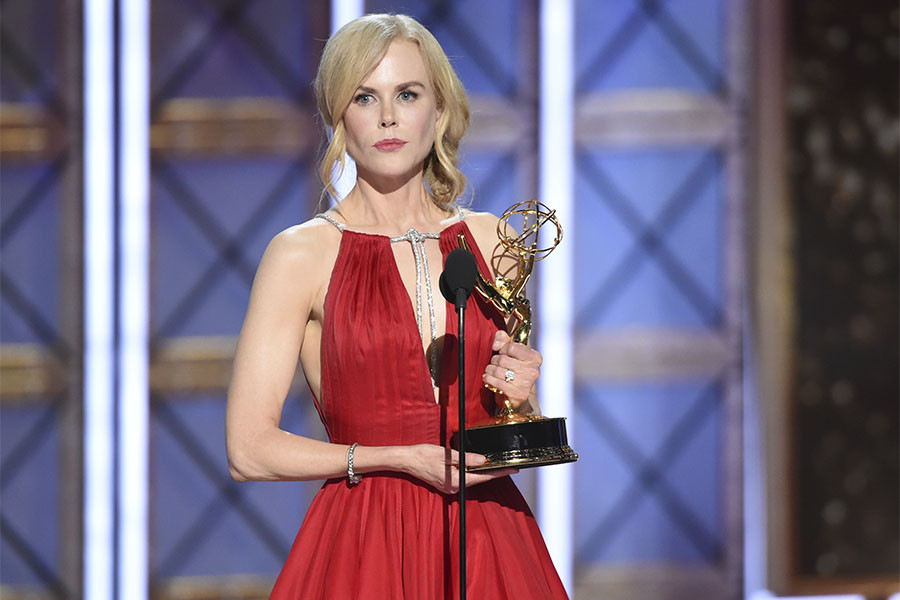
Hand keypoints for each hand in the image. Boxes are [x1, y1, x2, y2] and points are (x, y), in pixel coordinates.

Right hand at [403, 444, 517, 493]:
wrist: (407, 460)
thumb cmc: (424, 455)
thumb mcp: (448, 454)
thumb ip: (467, 458)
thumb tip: (483, 460)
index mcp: (456, 481)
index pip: (483, 477)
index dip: (499, 473)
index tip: (512, 470)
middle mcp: (454, 488)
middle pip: (478, 479)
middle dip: (492, 472)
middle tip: (507, 466)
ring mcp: (450, 488)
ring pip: (471, 479)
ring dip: (481, 472)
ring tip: (494, 464)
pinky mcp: (446, 484)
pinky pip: (463, 478)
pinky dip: (471, 472)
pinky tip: (476, 465)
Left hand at [482, 330, 540, 411]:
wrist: (517, 392)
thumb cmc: (513, 368)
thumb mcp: (510, 350)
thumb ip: (502, 338)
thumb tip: (496, 345)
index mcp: (534, 357)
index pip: (511, 347)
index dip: (502, 350)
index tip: (502, 353)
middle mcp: (533, 370)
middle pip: (503, 360)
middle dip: (494, 361)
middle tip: (495, 363)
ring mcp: (527, 383)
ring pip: (498, 371)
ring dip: (490, 370)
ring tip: (491, 371)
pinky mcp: (519, 394)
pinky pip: (498, 383)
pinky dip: (489, 379)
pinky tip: (487, 378)